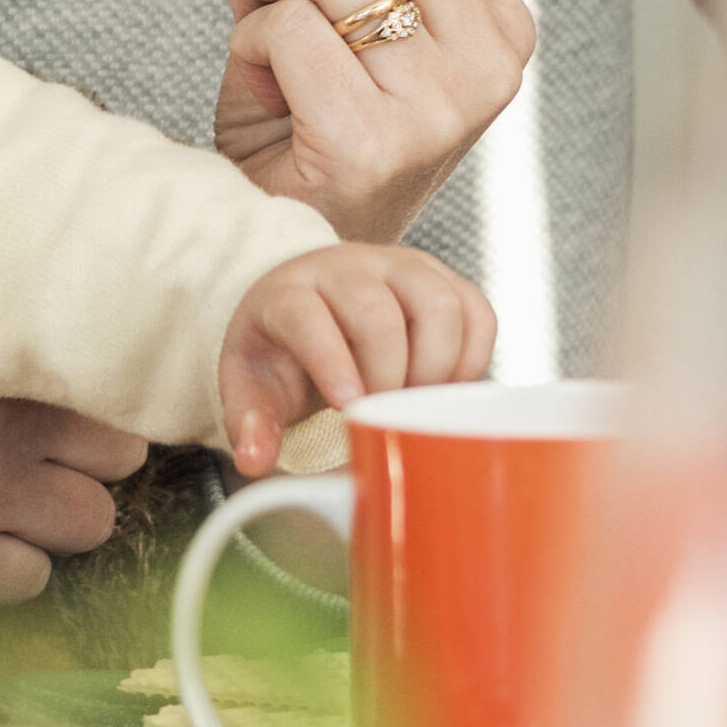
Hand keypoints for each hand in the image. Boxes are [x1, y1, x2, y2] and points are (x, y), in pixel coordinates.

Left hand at [186, 0, 537, 248]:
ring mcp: (441, 103)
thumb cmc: (307, 130)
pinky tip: (263, 89)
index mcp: (498, 14)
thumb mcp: (305, 4)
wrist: (293, 254)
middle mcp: (491, 55)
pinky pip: (288, 30)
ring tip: (254, 26)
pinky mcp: (376, 140)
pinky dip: (249, 44)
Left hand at [218, 243, 496, 473]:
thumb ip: (250, 421)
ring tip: (418, 402)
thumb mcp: (250, 383)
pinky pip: (477, 311)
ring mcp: (400, 267)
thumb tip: (255, 459)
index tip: (349, 406)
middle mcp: (348, 269)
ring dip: (437, 366)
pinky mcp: (441, 278)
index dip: (332, 363)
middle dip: (389, 377)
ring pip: (439, 304)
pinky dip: (473, 357)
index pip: (308, 319)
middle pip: (379, 315)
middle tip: (384, 415)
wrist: (310, 303)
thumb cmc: (282, 350)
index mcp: (290, 293)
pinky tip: (448, 386)